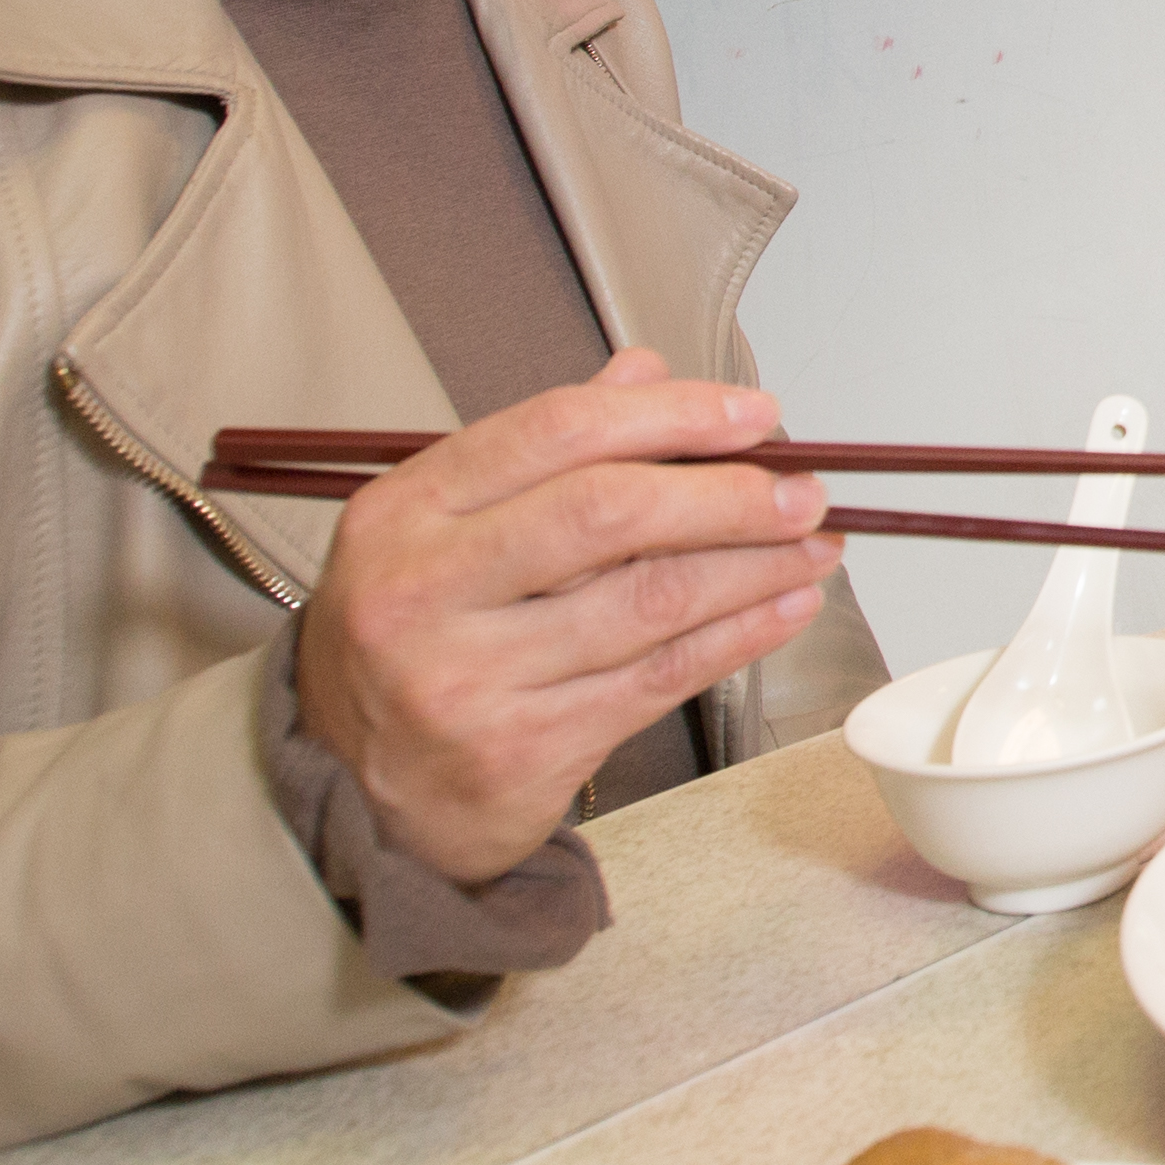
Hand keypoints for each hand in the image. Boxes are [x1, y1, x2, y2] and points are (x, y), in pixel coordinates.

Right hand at [292, 349, 840, 884]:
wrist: (351, 788)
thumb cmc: (411, 641)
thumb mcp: (442, 529)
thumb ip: (545, 450)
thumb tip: (645, 376)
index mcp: (405, 511)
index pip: (555, 432)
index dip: (671, 417)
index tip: (751, 416)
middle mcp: (426, 590)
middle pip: (607, 513)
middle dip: (728, 496)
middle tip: (801, 491)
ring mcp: (470, 676)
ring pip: (650, 601)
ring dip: (756, 568)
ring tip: (813, 546)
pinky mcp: (521, 750)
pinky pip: (659, 679)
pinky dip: (738, 637)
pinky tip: (782, 608)